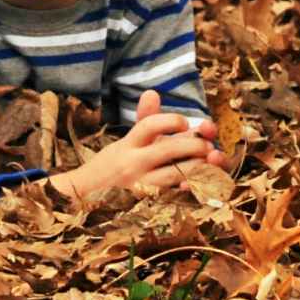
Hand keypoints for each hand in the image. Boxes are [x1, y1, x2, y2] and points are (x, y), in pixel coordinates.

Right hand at [54, 90, 225, 199]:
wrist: (88, 198)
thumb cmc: (115, 166)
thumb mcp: (126, 142)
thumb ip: (144, 119)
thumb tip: (153, 93)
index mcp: (128, 145)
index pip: (149, 125)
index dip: (171, 121)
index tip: (185, 123)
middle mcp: (133, 165)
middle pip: (167, 150)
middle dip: (193, 145)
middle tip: (207, 145)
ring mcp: (141, 187)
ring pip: (173, 175)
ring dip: (198, 167)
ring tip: (211, 161)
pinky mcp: (148, 206)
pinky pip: (174, 197)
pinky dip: (190, 189)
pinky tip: (202, 184)